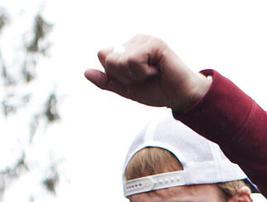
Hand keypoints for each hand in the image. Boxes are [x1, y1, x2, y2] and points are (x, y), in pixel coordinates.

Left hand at [85, 34, 210, 109]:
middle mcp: (134, 41)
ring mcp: (144, 40)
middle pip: (109, 59)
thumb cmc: (158, 91)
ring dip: (135, 75)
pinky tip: (157, 70)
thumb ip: (107, 82)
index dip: (116, 75)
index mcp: (126, 49)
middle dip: (125, 76)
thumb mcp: (127, 89)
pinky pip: (133, 60)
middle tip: (145, 77)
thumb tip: (86, 72)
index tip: (135, 79)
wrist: (180, 97)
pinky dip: (143, 72)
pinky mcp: (153, 43)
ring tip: (152, 74)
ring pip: (121, 60)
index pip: (104, 56)